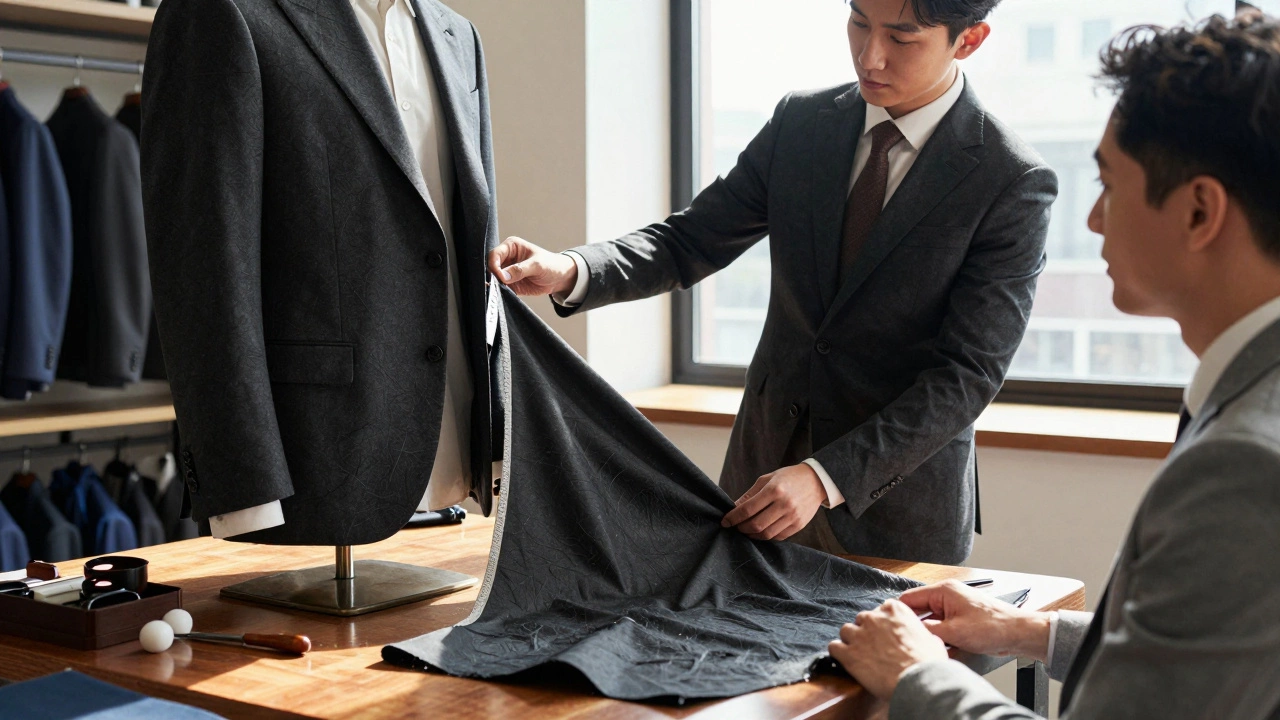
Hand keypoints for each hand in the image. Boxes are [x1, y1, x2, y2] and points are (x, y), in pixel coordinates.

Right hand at [487, 236, 577, 296]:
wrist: (559, 277)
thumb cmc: (551, 264)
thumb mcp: (537, 265)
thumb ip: (520, 270)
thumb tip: (504, 276)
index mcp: (511, 246)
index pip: (494, 255)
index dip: (494, 266)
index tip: (501, 277)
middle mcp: (506, 258)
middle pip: (491, 267)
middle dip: (493, 277)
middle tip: (498, 286)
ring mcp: (507, 271)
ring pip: (493, 279)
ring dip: (495, 286)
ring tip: (500, 291)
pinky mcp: (509, 284)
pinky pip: (500, 288)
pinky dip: (500, 292)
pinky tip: (503, 295)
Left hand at [721, 464, 825, 540]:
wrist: (816, 481)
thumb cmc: (789, 478)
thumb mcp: (767, 479)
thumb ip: (750, 495)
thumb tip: (734, 508)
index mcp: (774, 490)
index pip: (748, 509)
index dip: (733, 517)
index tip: (725, 522)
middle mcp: (784, 504)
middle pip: (756, 524)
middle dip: (741, 528)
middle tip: (736, 526)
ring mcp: (793, 516)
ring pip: (766, 534)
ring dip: (752, 535)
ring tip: (747, 530)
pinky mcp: (799, 525)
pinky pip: (778, 537)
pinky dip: (766, 536)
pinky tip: (761, 531)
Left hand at [828, 599, 948, 699]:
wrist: (917, 681)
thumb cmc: (927, 662)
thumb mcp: (933, 641)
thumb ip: (921, 633)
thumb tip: (927, 639)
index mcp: (894, 610)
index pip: (880, 609)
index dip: (882, 624)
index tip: (885, 634)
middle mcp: (874, 617)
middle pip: (862, 619)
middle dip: (866, 632)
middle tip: (874, 648)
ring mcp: (859, 634)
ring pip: (846, 631)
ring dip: (851, 641)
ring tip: (860, 655)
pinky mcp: (848, 652)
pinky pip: (834, 647)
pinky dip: (838, 654)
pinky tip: (846, 661)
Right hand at [897, 580, 1051, 660]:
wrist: (1018, 633)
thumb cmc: (993, 627)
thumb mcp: (954, 632)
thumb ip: (928, 630)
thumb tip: (910, 630)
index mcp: (943, 591)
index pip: (910, 598)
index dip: (899, 613)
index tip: (891, 627)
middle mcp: (947, 596)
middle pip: (920, 610)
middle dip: (916, 627)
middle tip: (910, 642)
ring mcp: (954, 608)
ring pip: (932, 621)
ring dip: (931, 635)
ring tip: (930, 646)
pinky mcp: (961, 619)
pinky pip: (944, 628)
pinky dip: (943, 638)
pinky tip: (945, 650)